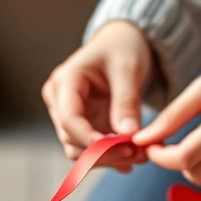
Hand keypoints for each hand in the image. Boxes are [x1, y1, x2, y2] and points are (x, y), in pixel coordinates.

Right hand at [42, 21, 155, 169]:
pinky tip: (133, 158)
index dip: (92, 140)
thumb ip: (126, 101)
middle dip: (106, 152)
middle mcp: (59, 100)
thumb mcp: (128, 69)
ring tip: (140, 156)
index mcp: (65, 80)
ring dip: (109, 158)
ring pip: (80, 150)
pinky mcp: (83, 124)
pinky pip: (91, 148)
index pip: (69, 119)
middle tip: (140, 154)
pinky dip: (112, 155)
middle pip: (73, 139)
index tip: (123, 148)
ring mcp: (69, 114)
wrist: (123, 42)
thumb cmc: (122, 47)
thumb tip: (127, 135)